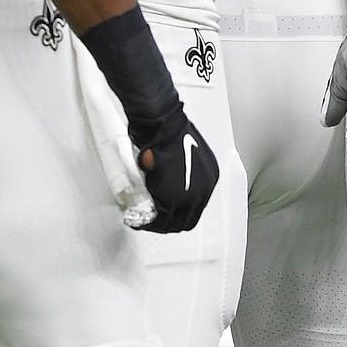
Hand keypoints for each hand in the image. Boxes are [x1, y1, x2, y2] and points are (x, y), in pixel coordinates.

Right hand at [127, 106, 219, 232]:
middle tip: (148, 221)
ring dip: (156, 223)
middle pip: (186, 219)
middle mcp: (204, 188)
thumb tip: (164, 184)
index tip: (160, 216)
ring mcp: (191, 194)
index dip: (176, 215)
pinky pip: (161, 216)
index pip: (194, 207)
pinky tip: (138, 218)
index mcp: (208, 177)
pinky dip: (148, 220)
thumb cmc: (166, 131)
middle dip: (165, 223)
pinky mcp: (174, 197)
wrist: (161, 123)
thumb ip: (178, 173)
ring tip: (141, 220)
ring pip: (174, 221)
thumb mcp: (180, 155)